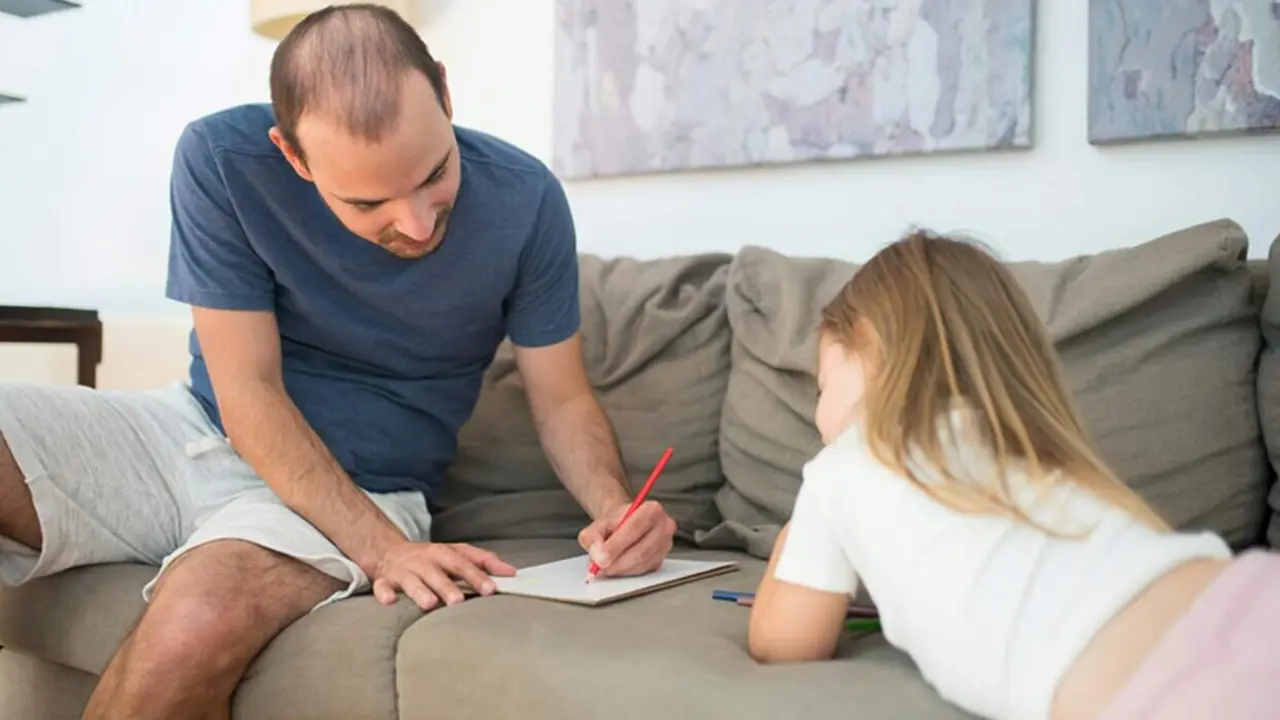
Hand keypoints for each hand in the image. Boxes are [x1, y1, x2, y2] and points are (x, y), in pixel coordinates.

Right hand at [371, 541, 515, 609]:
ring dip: (420, 591)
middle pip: (438, 573)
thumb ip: (485, 562)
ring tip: (430, 604)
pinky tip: (389, 600)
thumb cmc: (433, 558)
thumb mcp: (458, 554)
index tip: (491, 589)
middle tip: (459, 601)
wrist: (391, 552)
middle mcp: (425, 561)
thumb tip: (512, 573)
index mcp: (444, 554)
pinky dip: (384, 593)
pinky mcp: (385, 581)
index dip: (477, 575)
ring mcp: (404, 571)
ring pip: (411, 581)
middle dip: (448, 586)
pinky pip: (382, 587)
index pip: (463, 563)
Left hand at [577, 500, 676, 577]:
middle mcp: (664, 526)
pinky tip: (616, 568)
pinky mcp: (661, 560)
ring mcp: (665, 545)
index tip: (600, 560)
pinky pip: (643, 570)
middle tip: (598, 569)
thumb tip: (597, 557)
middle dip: (616, 563)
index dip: (615, 547)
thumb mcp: (598, 523)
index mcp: (651, 510)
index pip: (634, 529)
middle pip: (640, 550)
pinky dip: (626, 572)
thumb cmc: (615, 522)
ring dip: (620, 569)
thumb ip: (592, 537)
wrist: (624, 523)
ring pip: (641, 563)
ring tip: (604, 567)